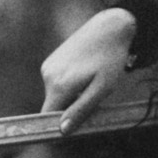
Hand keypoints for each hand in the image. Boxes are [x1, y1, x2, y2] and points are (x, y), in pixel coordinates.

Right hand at [39, 8, 136, 131]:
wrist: (110, 28)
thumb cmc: (110, 59)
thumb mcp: (101, 89)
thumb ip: (81, 110)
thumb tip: (63, 130)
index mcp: (59, 86)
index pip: (47, 116)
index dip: (59, 125)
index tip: (76, 124)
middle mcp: (47, 76)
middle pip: (53, 106)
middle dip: (70, 108)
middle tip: (92, 96)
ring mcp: (48, 66)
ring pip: (56, 94)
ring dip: (71, 95)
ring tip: (90, 81)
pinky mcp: (51, 60)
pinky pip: (57, 83)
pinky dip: (69, 85)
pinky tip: (84, 72)